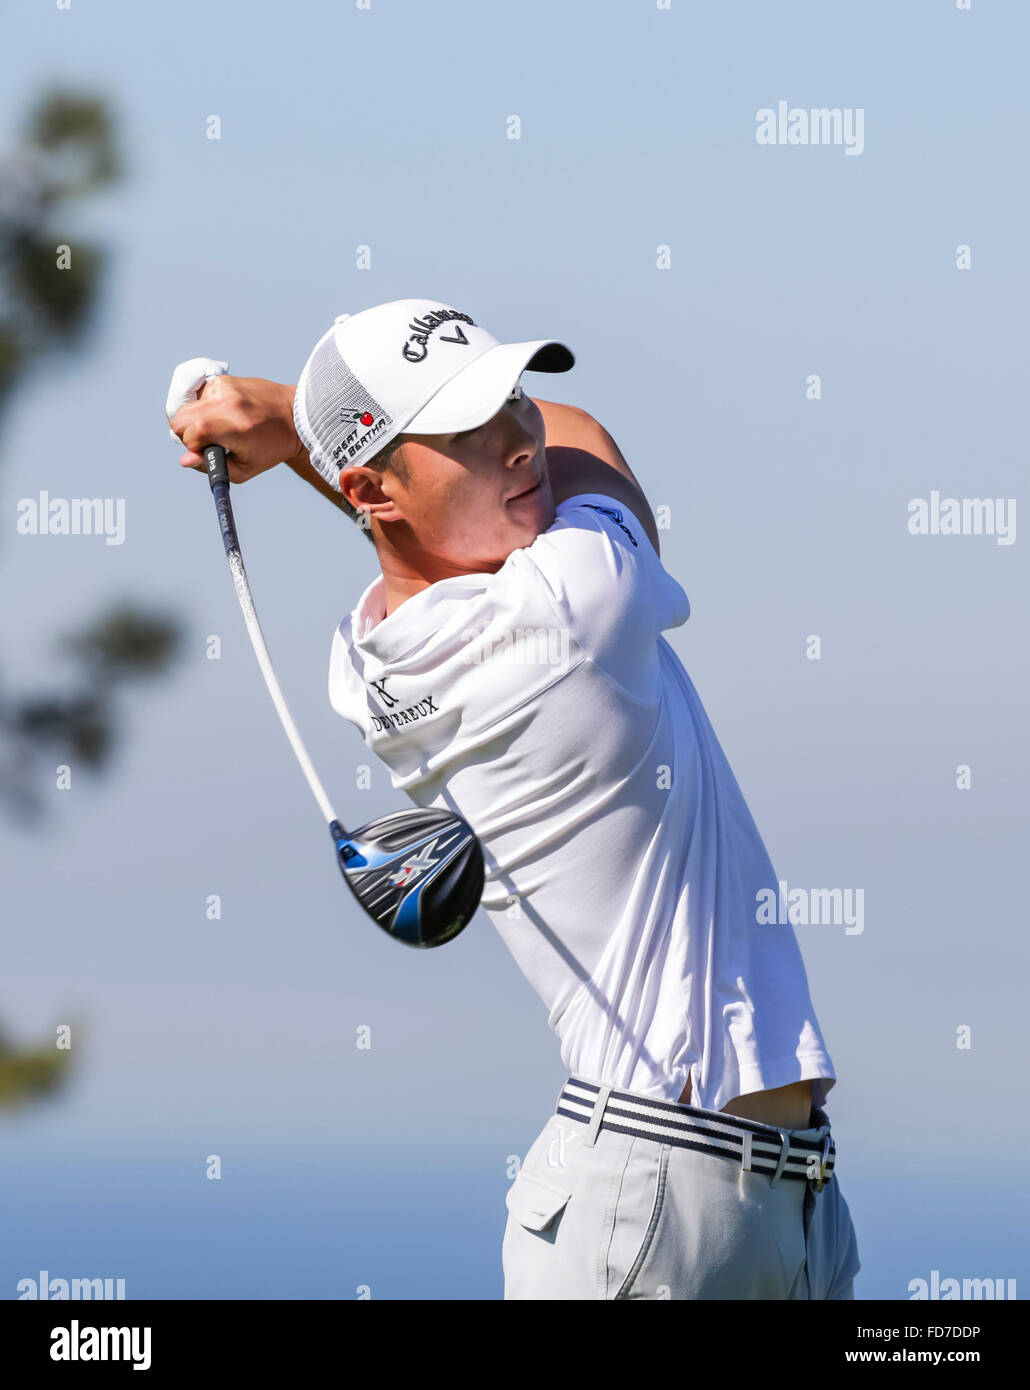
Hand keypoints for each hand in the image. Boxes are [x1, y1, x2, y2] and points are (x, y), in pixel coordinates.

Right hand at [168, 373, 306, 482]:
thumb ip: (210, 466)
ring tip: (217, 428)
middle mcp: (226, 401)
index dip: (194, 448)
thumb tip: (184, 460)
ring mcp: (224, 386)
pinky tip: (222, 414)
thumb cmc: (272, 446)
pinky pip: (198, 396)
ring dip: (194, 420)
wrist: (295, 417)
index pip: (188, 433)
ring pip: (186, 406)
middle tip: (209, 441)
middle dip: (187, 434)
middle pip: (179, 418)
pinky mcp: (223, 379)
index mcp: (233, 425)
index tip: (209, 451)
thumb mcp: (244, 469)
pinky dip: (203, 407)